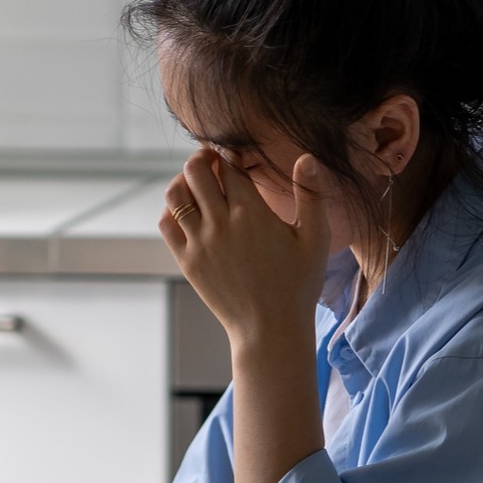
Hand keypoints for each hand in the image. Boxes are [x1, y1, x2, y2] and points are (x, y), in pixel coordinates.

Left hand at [158, 148, 330, 346]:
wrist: (270, 329)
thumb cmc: (298, 284)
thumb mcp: (316, 238)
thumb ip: (311, 194)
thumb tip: (306, 157)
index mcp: (251, 212)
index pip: (228, 165)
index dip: (230, 153)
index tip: (236, 156)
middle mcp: (220, 223)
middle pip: (196, 171)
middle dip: (203, 159)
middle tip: (214, 162)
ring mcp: (199, 243)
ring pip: (175, 194)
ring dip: (183, 181)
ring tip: (198, 183)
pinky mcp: (187, 261)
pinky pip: (166, 224)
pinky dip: (172, 210)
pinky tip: (188, 212)